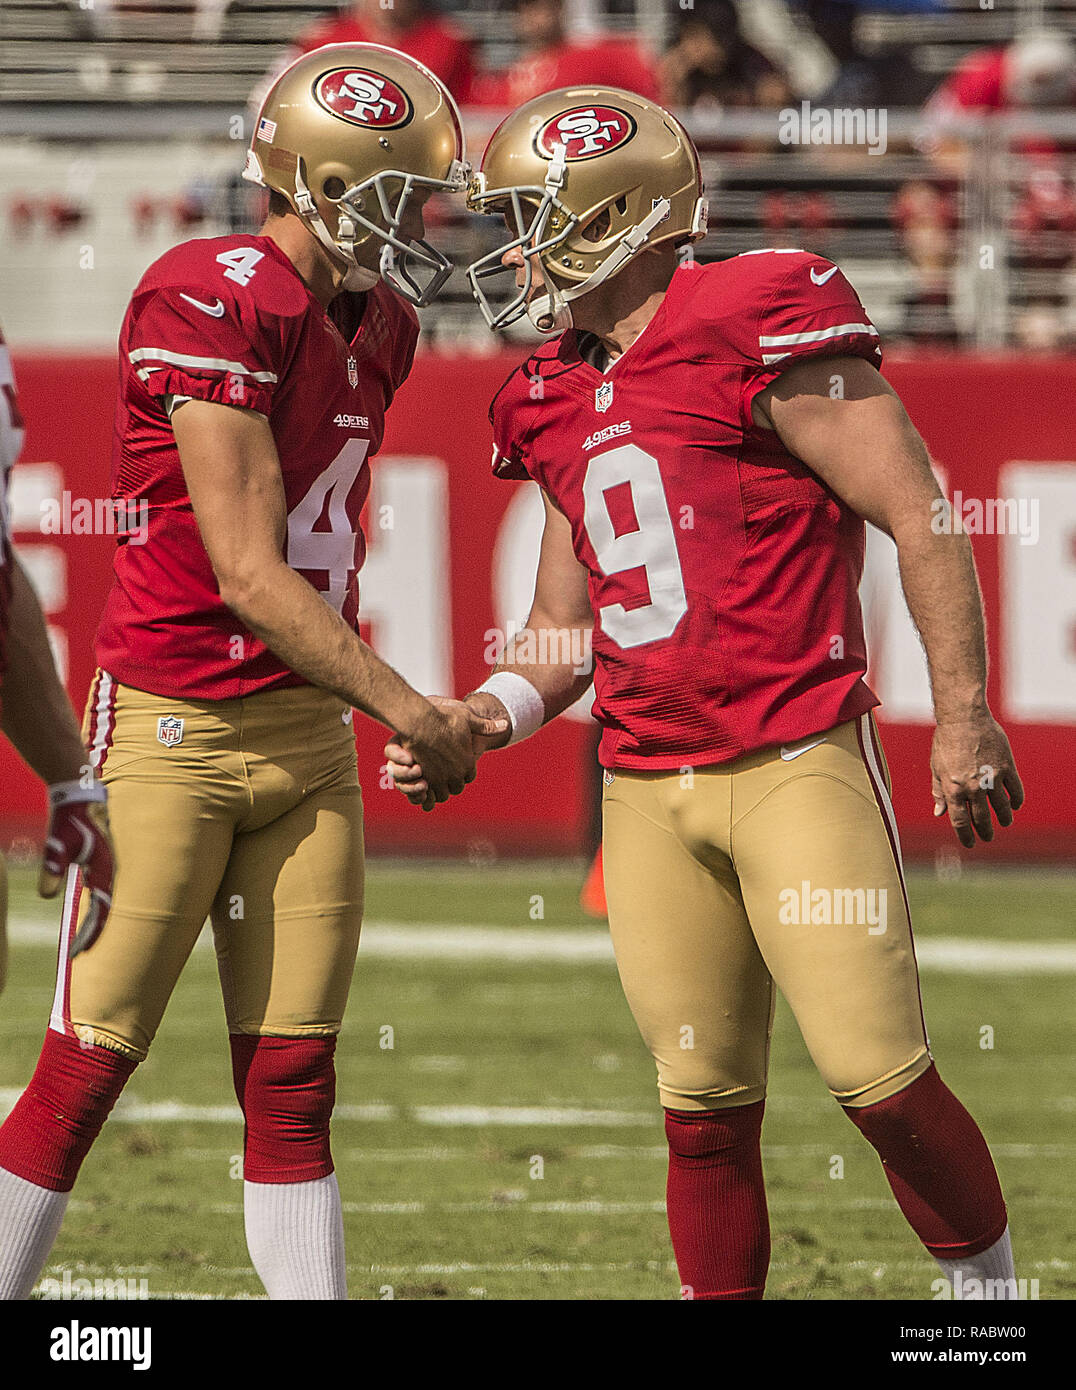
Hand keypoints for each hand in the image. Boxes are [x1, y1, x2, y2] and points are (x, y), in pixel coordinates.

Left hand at [40, 783, 115, 954]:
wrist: (81, 796)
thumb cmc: (70, 820)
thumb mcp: (57, 845)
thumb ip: (52, 869)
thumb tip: (45, 897)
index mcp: (103, 869)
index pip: (101, 910)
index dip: (91, 933)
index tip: (77, 952)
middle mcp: (110, 870)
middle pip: (106, 909)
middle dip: (93, 932)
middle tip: (77, 952)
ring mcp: (109, 865)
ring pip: (107, 901)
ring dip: (96, 920)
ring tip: (84, 938)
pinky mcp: (103, 861)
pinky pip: (103, 890)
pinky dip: (97, 905)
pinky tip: (89, 911)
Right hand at [387, 693, 509, 810]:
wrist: (420, 723)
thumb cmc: (444, 718)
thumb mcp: (468, 719)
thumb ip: (486, 727)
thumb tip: (506, 725)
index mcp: (467, 762)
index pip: (469, 776)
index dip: (463, 772)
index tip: (456, 766)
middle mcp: (455, 774)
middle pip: (456, 788)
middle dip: (451, 783)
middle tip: (444, 775)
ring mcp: (438, 779)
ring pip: (441, 795)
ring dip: (438, 790)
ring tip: (431, 780)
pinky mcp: (423, 779)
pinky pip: (426, 795)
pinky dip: (424, 792)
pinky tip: (420, 781)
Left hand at [930, 712, 1024, 847]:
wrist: (964, 718)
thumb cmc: (946, 742)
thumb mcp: (936, 768)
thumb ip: (939, 791)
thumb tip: (939, 813)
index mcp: (953, 789)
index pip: (960, 821)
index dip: (965, 835)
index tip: (970, 843)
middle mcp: (973, 787)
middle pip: (982, 818)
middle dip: (985, 831)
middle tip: (988, 837)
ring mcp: (992, 778)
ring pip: (1002, 807)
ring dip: (1004, 818)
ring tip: (1005, 822)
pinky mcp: (1007, 767)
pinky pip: (1015, 790)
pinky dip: (1016, 800)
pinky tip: (1015, 805)